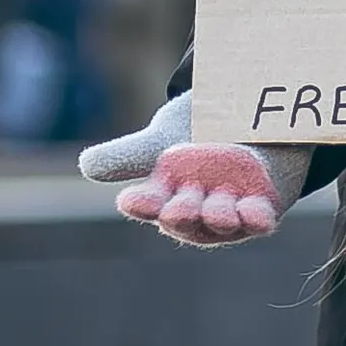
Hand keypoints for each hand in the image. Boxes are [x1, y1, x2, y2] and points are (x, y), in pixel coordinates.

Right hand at [78, 94, 310, 247]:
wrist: (244, 125)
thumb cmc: (193, 139)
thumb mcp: (161, 141)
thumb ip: (129, 155)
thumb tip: (86, 167)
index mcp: (162, 197)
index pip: (147, 203)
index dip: (141, 203)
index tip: (130, 200)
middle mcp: (193, 210)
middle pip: (184, 216)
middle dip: (181, 213)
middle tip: (176, 208)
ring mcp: (227, 211)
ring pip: (221, 220)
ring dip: (219, 217)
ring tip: (218, 210)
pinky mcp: (259, 207)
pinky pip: (258, 218)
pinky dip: (257, 218)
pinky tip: (258, 215)